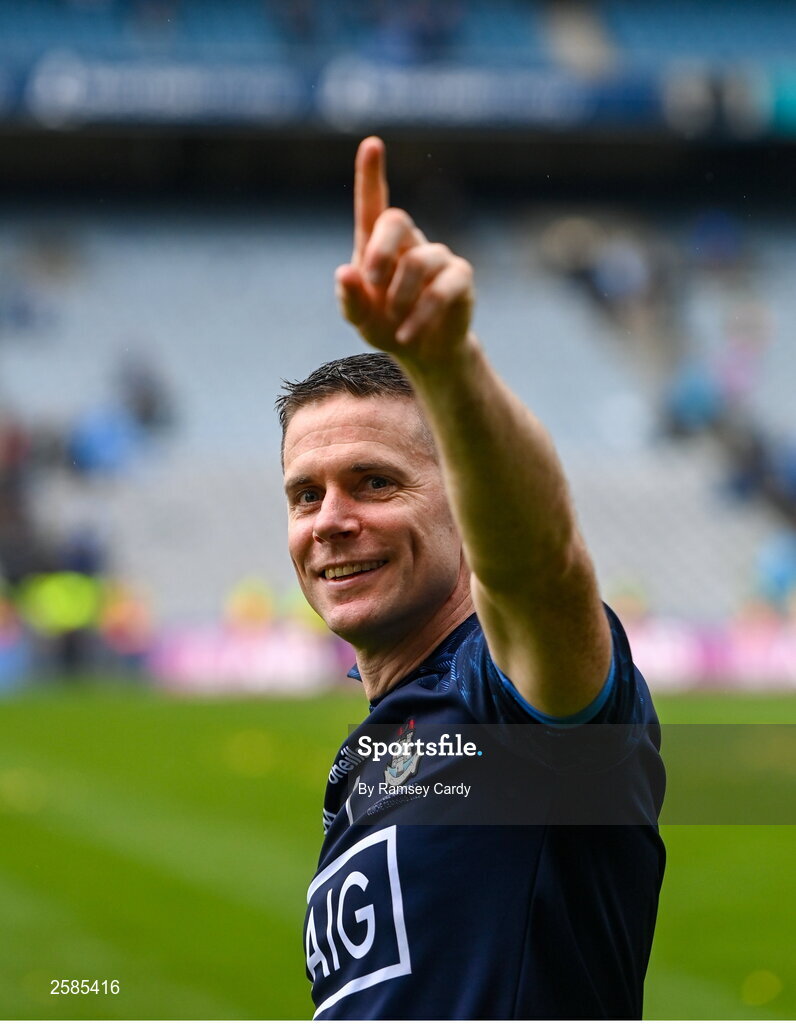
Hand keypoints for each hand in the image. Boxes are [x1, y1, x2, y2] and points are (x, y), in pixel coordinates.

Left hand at [335, 137, 474, 367]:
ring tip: (395, 322)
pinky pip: (442, 289)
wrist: (422, 353)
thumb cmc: (386, 327)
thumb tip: (345, 272)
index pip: (373, 204)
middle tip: (372, 281)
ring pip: (419, 262)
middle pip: (396, 219)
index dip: (371, 175)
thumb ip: (349, 297)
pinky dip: (421, 314)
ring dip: (400, 295)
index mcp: (378, 245)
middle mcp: (409, 243)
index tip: (372, 144)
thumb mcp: (360, 317)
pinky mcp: (460, 279)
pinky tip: (409, 334)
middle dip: (380, 250)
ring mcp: (438, 258)